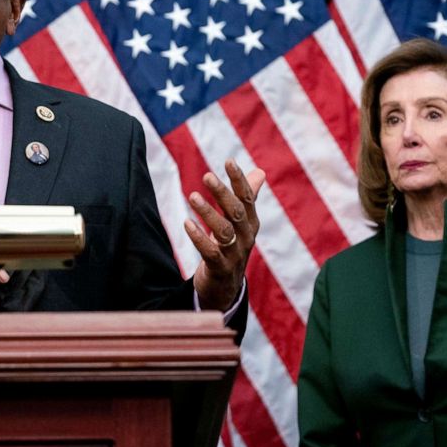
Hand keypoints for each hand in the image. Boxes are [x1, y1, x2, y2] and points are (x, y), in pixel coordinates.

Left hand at [185, 159, 264, 311]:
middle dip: (222, 193)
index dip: (239, 180)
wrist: (225, 286)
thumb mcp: (240, 223)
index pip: (247, 198)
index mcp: (251, 223)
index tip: (228, 161)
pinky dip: (199, 237)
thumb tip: (260, 172)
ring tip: (192, 196)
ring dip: (208, 213)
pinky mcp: (221, 268)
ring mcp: (235, 254)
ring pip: (224, 231)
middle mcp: (246, 237)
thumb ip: (248, 198)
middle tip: (207, 176)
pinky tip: (187, 223)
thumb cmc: (231, 247)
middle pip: (236, 212)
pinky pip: (211, 252)